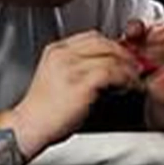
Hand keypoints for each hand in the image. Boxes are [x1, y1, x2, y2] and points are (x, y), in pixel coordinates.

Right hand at [5, 32, 142, 155]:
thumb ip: (78, 68)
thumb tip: (106, 69)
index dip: (112, 45)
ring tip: (134, 79)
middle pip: (103, 42)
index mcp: (56, 51)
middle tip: (135, 66)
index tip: (124, 56)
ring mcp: (71, 67)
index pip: (92, 36)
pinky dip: (125, 79)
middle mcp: (63, 55)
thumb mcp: (58, 79)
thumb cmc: (43, 111)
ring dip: (128, 68)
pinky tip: (128, 87)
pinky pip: (111, 72)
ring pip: (111, 56)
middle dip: (124, 53)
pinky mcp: (79, 83)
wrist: (28, 127)